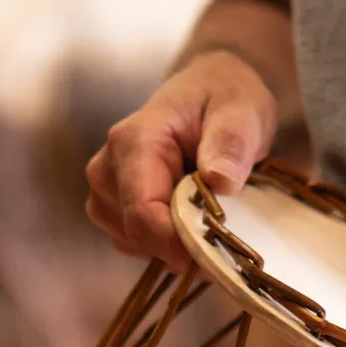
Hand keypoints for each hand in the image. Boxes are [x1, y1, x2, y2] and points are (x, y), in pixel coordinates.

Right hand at [85, 49, 277, 269]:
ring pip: (138, 245)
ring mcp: (104, 193)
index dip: (179, 243)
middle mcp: (106, 169)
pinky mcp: (112, 211)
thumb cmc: (223, 100)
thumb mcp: (241, 111)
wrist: (208, 93)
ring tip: (209, 212)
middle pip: (138, 234)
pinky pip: (139, 246)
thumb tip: (221, 180)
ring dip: (177, 244)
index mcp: (133, 141)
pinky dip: (169, 244)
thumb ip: (230, 143)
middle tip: (228, 229)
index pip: (143, 212)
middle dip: (184, 245)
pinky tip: (192, 217)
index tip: (220, 253)